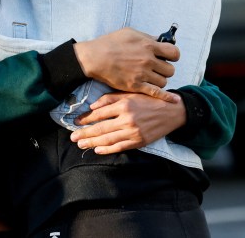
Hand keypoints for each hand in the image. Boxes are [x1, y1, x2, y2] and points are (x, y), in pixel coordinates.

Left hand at [69, 92, 185, 153]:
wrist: (171, 112)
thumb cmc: (148, 100)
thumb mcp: (130, 93)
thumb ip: (110, 99)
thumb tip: (92, 107)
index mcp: (124, 105)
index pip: (99, 113)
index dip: (86, 119)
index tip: (76, 122)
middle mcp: (127, 119)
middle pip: (101, 128)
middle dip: (85, 133)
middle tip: (73, 137)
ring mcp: (133, 132)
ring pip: (108, 139)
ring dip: (92, 143)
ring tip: (81, 144)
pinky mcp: (139, 142)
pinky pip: (119, 147)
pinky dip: (107, 149)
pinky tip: (97, 150)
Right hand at [73, 27, 180, 102]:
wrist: (95, 57)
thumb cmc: (110, 43)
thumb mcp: (130, 33)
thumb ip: (147, 37)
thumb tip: (159, 40)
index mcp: (148, 46)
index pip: (174, 53)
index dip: (173, 56)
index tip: (168, 57)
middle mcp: (148, 60)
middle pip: (170, 69)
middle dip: (165, 69)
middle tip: (157, 69)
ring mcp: (142, 74)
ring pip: (163, 81)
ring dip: (159, 80)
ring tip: (151, 77)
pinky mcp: (136, 85)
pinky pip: (156, 93)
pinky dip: (165, 96)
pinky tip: (173, 100)